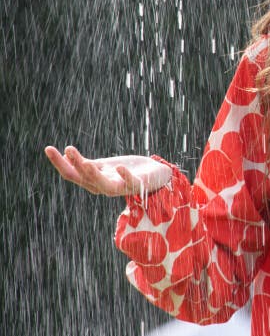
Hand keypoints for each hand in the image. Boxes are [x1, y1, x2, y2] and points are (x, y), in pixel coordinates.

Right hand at [44, 145, 171, 196]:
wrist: (156, 175)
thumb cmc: (128, 170)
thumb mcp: (104, 165)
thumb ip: (87, 164)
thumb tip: (66, 153)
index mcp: (95, 181)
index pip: (72, 174)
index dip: (60, 163)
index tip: (48, 148)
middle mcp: (105, 187)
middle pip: (85, 180)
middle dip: (75, 166)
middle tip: (68, 149)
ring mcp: (121, 188)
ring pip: (103, 185)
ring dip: (94, 174)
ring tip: (86, 162)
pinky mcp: (139, 185)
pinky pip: (130, 183)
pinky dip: (124, 176)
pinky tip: (118, 167)